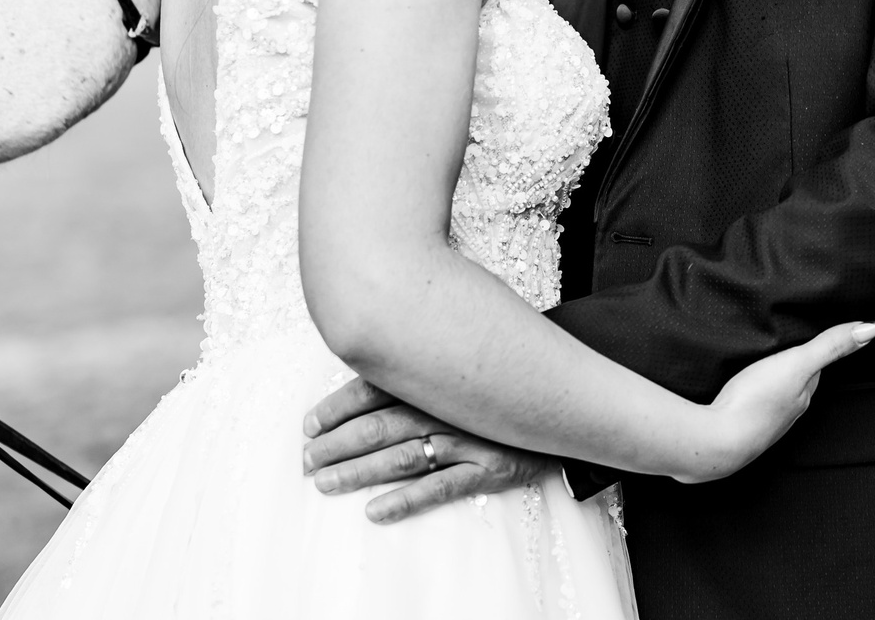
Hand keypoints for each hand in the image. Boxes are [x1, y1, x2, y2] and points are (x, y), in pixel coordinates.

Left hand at [302, 377, 547, 522]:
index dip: (337, 407)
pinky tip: (376, 511)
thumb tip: (368, 367)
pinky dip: (406, 499)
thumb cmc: (506, 381)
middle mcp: (448, 405)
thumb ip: (422, 366)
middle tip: (306, 461)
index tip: (308, 425)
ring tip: (325, 483)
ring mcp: (469, 438)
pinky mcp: (490, 468)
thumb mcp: (464, 364)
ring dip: (358, 471)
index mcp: (437, 376)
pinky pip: (442, 487)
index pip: (375, 389)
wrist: (568, 400)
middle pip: (379, 425)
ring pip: (402, 456)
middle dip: (337, 444)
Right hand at [689, 321, 874, 482]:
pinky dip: (750, 391)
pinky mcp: (736, 422)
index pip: (816, 368)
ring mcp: (761, 419)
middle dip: (794, 364)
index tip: (818, 333)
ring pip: (773, 393)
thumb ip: (829, 346)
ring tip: (765, 361)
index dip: (817, 349)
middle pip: (795, 382)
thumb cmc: (755, 403)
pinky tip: (741, 386)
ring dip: (770, 378)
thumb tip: (870, 330)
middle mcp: (786, 410)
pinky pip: (750, 401)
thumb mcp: (797, 364)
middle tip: (790, 342)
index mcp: (802, 395)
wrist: (716, 441)